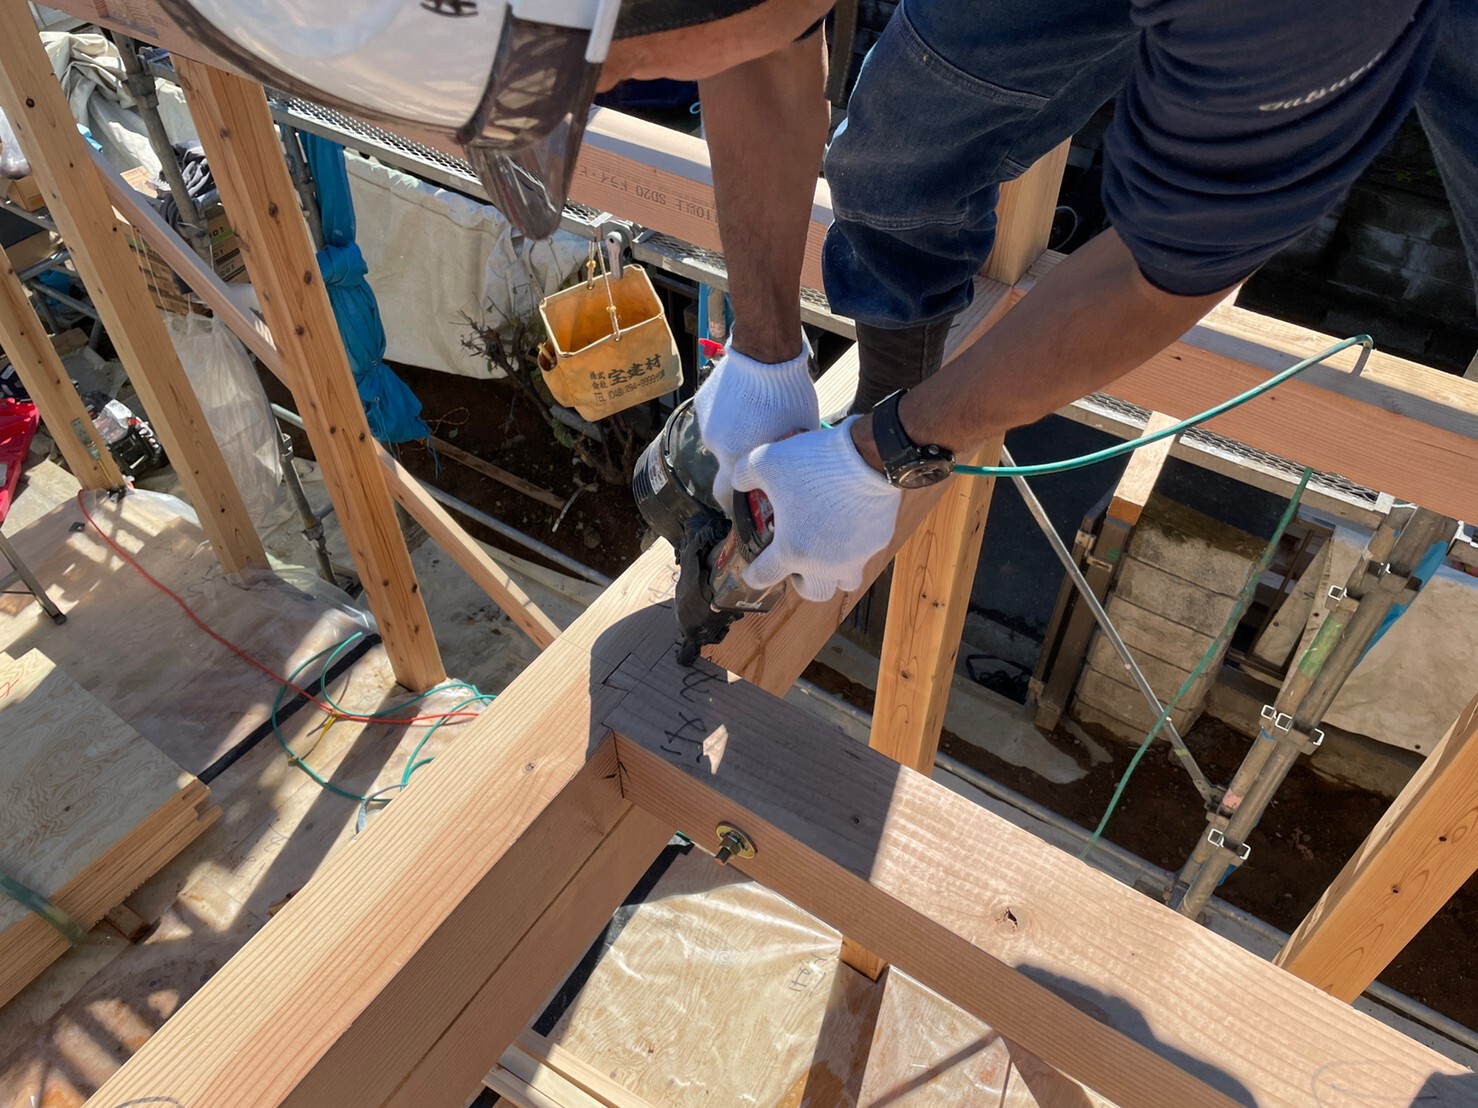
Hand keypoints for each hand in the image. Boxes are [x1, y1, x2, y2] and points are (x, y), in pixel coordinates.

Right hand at [694, 337, 818, 504]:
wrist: (765, 354)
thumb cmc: (789, 397)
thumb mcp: (798, 435)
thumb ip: (786, 459)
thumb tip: (791, 471)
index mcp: (736, 459)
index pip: (726, 494)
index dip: (738, 496)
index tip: (751, 491)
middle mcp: (716, 446)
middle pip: (726, 464)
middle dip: (740, 462)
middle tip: (759, 449)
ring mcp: (706, 423)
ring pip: (721, 439)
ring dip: (735, 436)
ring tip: (755, 418)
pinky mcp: (701, 403)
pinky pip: (716, 418)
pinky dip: (728, 416)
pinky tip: (745, 401)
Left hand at [731, 417, 900, 601]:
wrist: (869, 457)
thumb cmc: (814, 464)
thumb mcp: (766, 461)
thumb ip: (744, 475)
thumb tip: (739, 482)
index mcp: (791, 549)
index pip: (764, 577)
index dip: (752, 575)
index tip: (751, 571)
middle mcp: (824, 563)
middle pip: (814, 592)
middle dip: (802, 583)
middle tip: (797, 563)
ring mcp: (855, 556)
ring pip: (844, 580)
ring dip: (833, 572)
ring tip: (827, 549)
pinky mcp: (877, 542)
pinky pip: (864, 552)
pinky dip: (854, 544)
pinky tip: (849, 521)